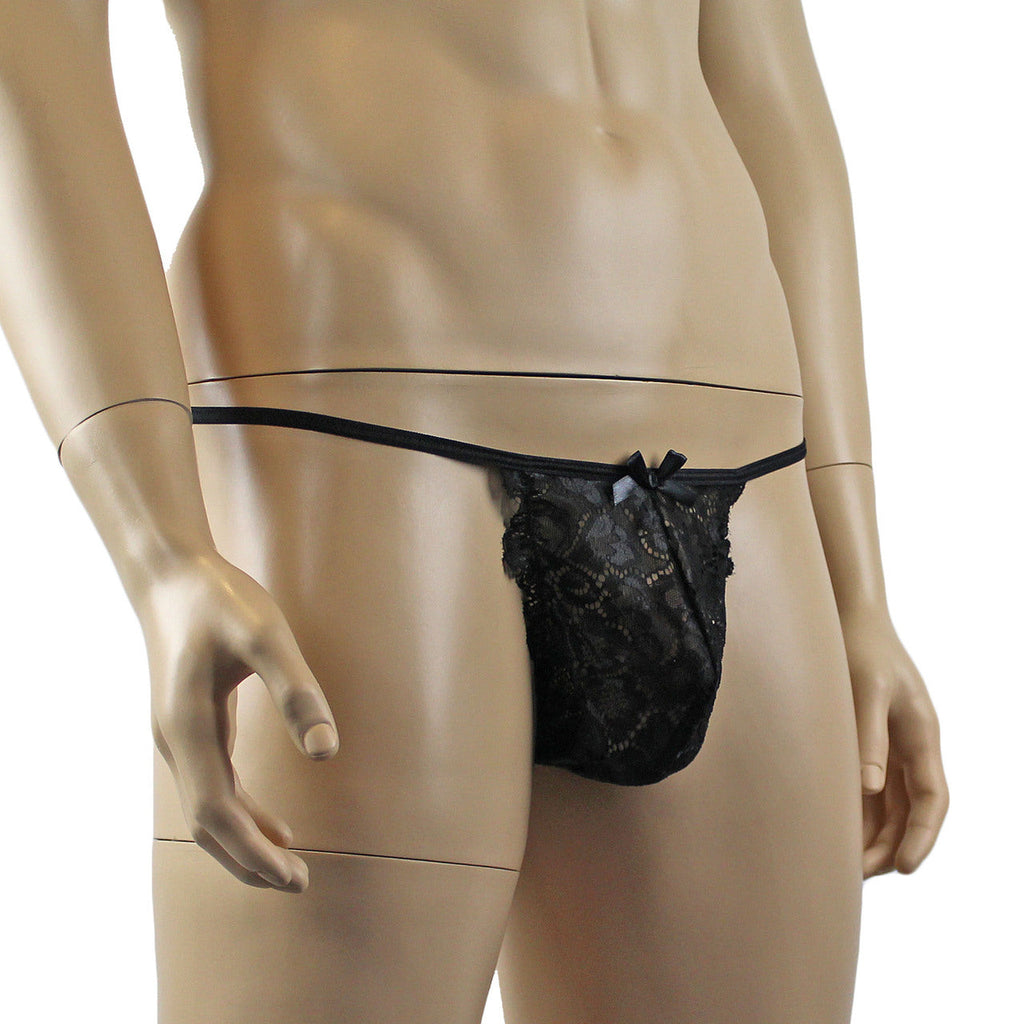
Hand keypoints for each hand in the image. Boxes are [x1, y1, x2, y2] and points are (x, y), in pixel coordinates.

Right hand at [140, 549, 338, 892]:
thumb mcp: (265, 636)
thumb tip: (326, 754)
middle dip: (249, 859)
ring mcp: (179, 735)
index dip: (252, 850)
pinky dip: (239, 811)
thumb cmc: (219, 600)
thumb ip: (296, 692)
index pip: (216, 812)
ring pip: (208, 808)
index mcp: (188, 728)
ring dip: (245, 840)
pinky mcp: (189, 723)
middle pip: (208, 823)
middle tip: (298, 883)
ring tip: (288, 865)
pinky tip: (270, 821)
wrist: (171, 574)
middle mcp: (176, 741)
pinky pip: (212, 784)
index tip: (293, 877)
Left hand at [840, 605, 948, 878]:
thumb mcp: (866, 690)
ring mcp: (889, 745)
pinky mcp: (866, 741)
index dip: (923, 836)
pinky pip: (867, 787)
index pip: (932, 797)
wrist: (849, 617)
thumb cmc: (860, 648)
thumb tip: (868, 788)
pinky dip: (855, 811)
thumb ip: (869, 737)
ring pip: (888, 805)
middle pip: (909, 811)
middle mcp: (910, 746)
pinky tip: (831, 830)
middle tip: (856, 875)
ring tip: (841, 864)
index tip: (906, 869)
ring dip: (871, 834)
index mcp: (921, 734)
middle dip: (890, 846)